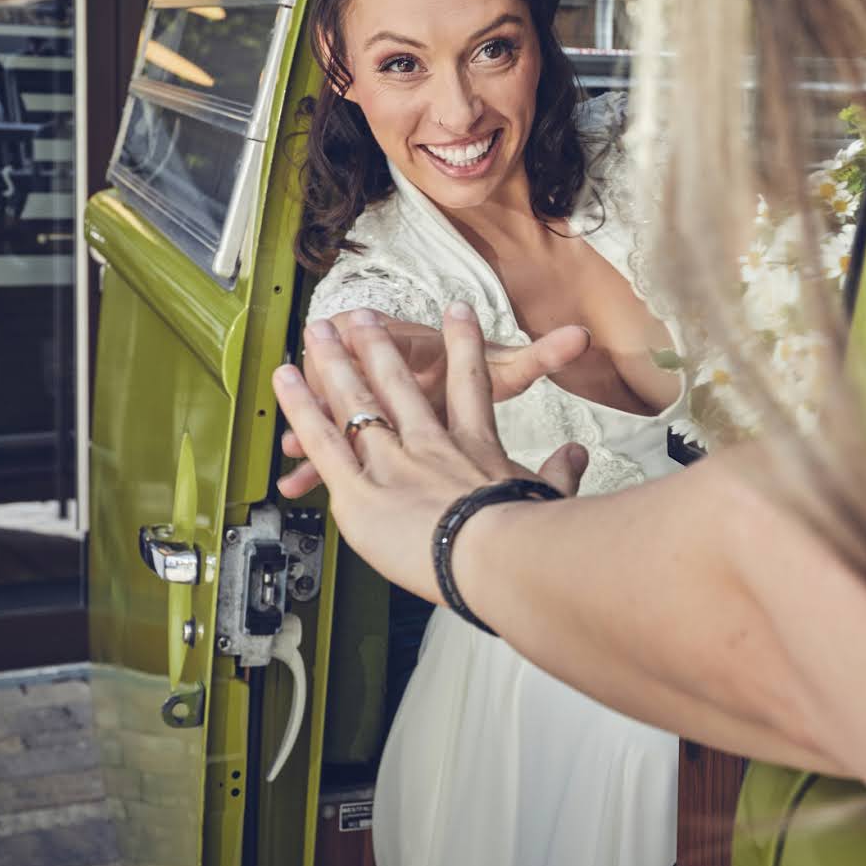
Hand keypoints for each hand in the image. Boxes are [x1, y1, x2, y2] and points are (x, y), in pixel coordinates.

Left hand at [269, 302, 587, 600]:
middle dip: (379, 345)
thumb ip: (562, 472)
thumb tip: (580, 456)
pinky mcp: (359, 489)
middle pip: (400, 381)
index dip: (464, 343)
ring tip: (319, 332)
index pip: (470, 381)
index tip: (458, 311)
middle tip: (363, 318)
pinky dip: (300, 407)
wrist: (491, 554)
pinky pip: (321, 439)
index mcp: (475, 443)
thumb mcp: (548, 498)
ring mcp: (392, 460)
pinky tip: (285, 379)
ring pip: (356, 400)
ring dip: (334, 362)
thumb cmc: (521, 536)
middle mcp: (429, 441)